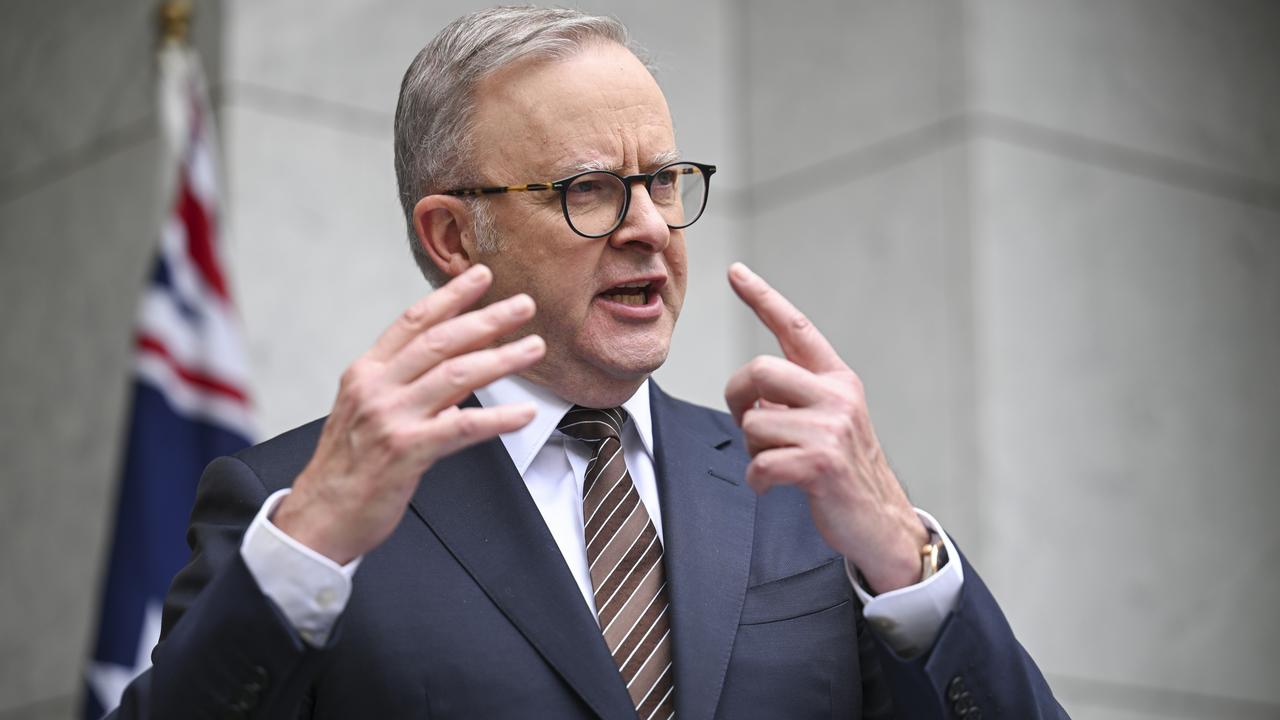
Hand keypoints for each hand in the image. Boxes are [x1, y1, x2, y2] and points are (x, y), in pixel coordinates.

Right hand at [274, 265, 544, 563]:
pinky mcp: (405, 450)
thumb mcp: (370, 411)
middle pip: (441, 341)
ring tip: (533, 348)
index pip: (413, 321)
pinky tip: (524, 412)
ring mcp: (390, 417)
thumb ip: (409, 383)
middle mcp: (376, 388)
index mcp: (367, 372)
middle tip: (523, 305)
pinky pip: (462, 427)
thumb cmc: (349, 466)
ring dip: (502, 359)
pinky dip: (498, 418)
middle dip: (487, 318)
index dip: (450, 296)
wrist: (319, 517)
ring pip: (456, 375)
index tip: (481, 277)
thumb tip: (460, 362)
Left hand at [724, 262, 927, 593]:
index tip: (735, 271)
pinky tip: (774, 487)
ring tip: (778, 464)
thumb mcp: (828, 420)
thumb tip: (751, 394)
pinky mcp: (821, 463)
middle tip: (747, 425)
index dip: (762, 297)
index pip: (795, 327)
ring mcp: (831, 429)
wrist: (881, 523)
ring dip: (753, 451)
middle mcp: (837, 395)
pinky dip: (757, 482)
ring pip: (753, 424)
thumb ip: (795, 397)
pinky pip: (760, 465)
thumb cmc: (844, 469)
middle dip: (737, 399)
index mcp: (837, 379)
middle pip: (758, 371)